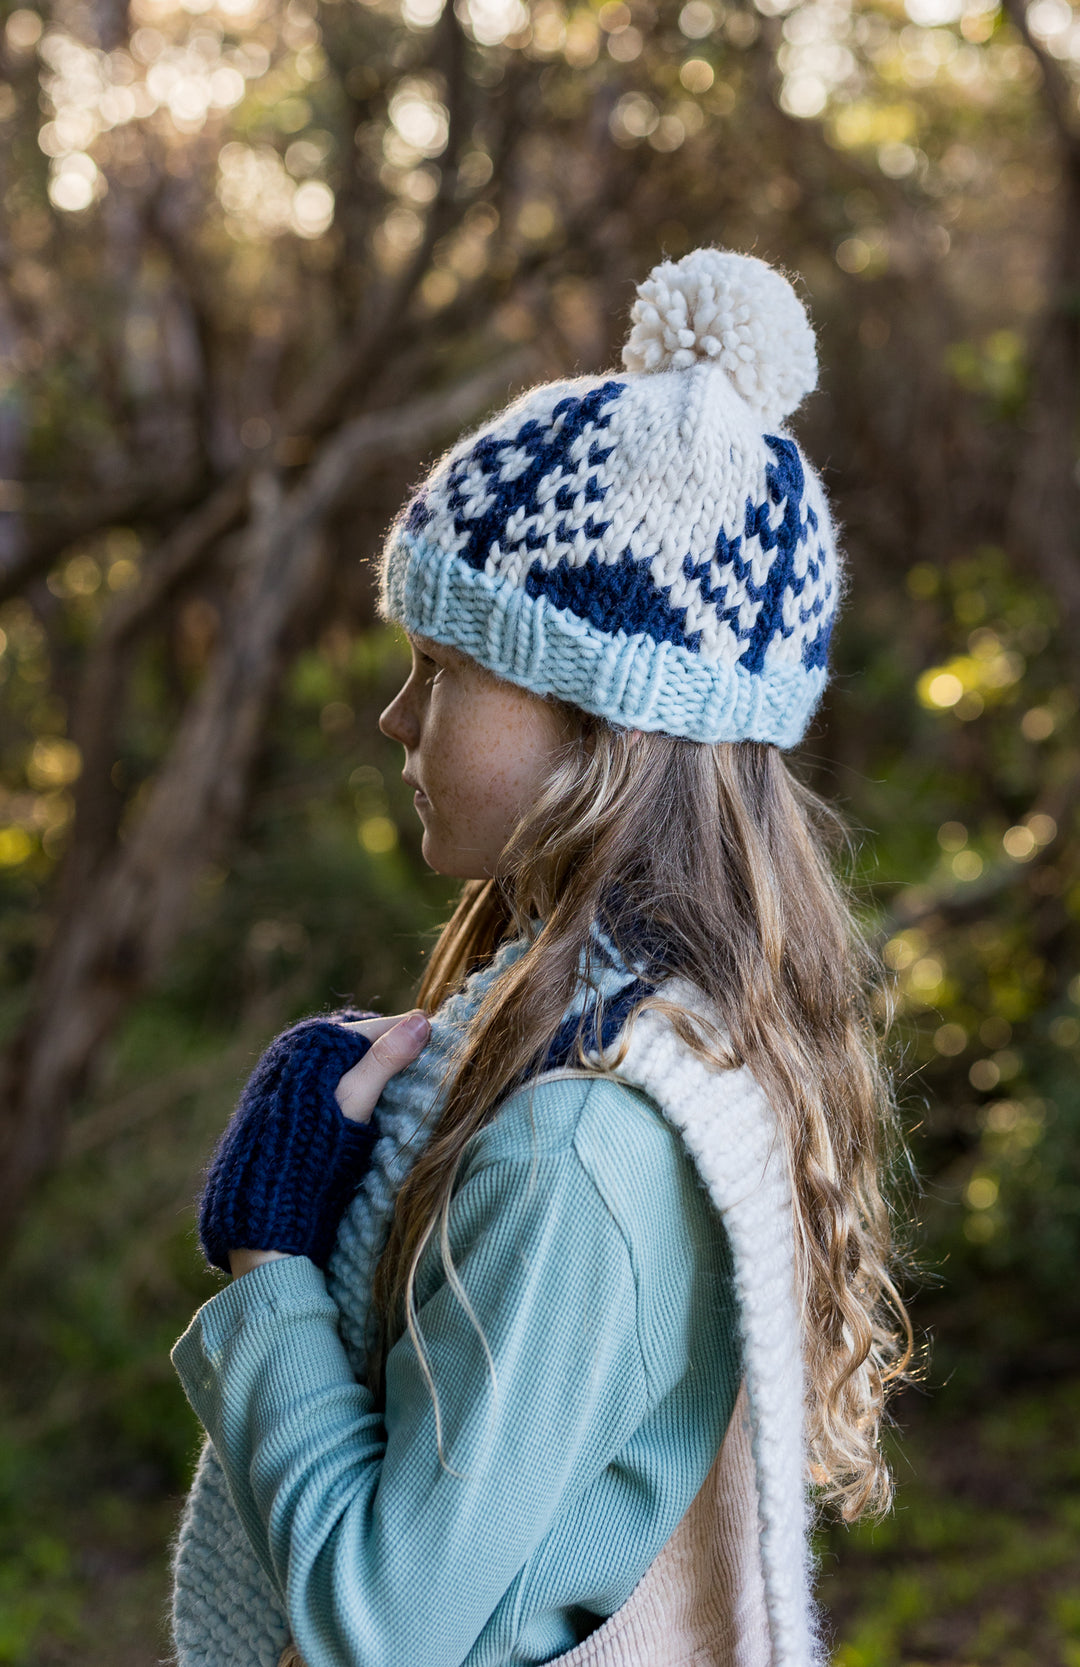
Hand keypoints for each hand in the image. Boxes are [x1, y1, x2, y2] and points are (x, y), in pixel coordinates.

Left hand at [198, 1008, 429, 1276]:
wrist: (261, 1200)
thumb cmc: (311, 1148)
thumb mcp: (356, 1099)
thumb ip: (386, 1059)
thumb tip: (422, 1020)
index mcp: (313, 1040)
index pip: (381, 1027)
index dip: (414, 1042)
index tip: (443, 1060)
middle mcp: (297, 1047)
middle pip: (365, 1044)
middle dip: (394, 1059)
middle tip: (424, 1084)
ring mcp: (289, 1071)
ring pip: (349, 1064)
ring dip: (376, 1077)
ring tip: (401, 1101)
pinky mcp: (284, 1097)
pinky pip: (331, 1081)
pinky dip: (354, 1090)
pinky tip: (369, 1113)